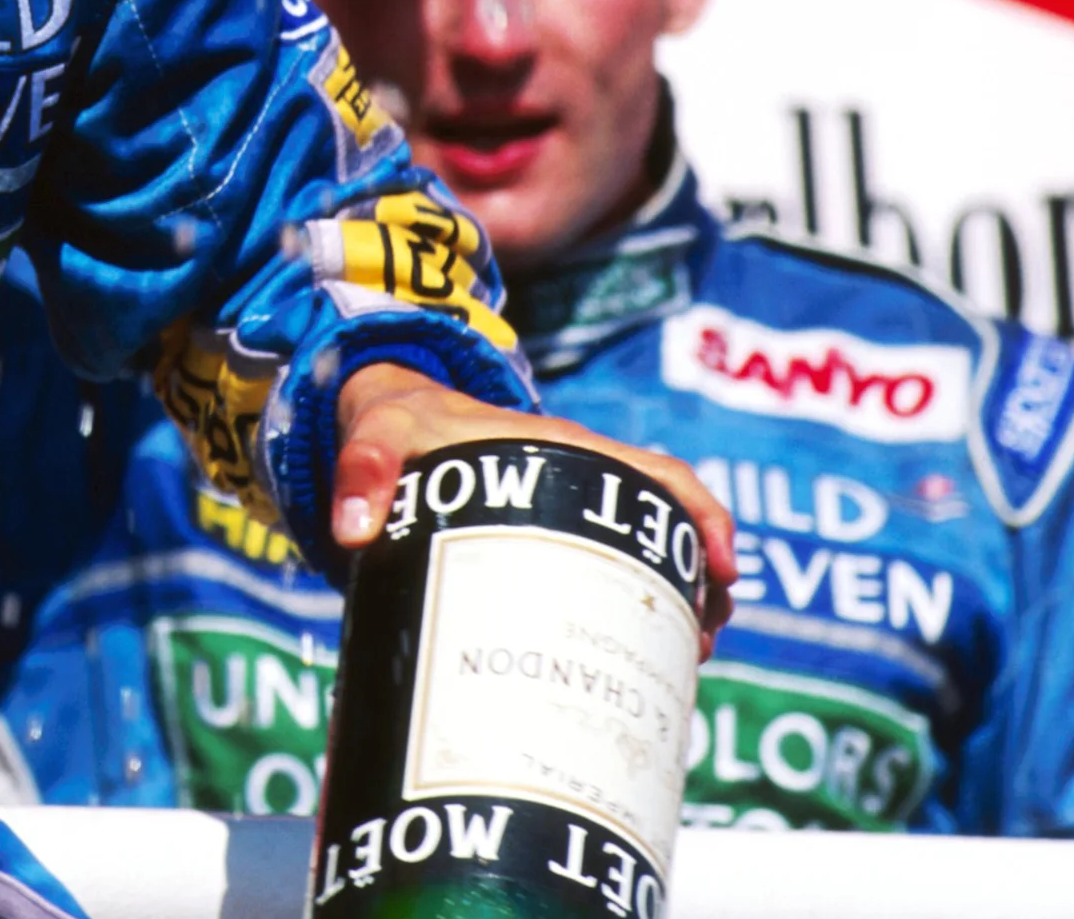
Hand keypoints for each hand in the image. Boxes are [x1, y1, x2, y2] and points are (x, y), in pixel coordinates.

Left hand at [332, 362, 738, 647]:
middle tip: (703, 642)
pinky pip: (604, 567)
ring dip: (673, 597)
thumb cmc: (392, 423)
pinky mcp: (543, 538)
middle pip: (664, 525)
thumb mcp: (375, 435)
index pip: (656, 473)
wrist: (384, 418)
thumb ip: (359, 471)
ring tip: (687, 656)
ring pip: (641, 552)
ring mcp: (563, 509)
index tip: (723, 568)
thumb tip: (351, 530)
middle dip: (696, 580)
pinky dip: (629, 605)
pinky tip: (630, 655)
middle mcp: (574, 479)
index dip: (698, 515)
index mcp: (558, 448)